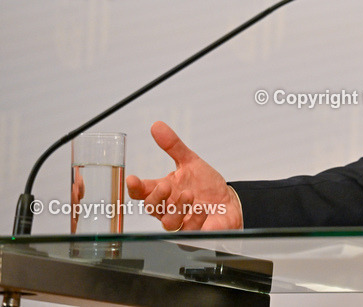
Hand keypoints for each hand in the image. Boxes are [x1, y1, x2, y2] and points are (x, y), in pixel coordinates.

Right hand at [126, 121, 242, 230]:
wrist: (230, 203)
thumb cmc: (207, 186)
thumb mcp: (191, 162)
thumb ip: (173, 146)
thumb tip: (157, 126)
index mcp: (164, 192)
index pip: (142, 192)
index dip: (134, 187)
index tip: (132, 179)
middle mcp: (168, 209)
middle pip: (151, 208)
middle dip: (156, 197)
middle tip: (166, 186)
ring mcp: (180, 223)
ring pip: (168, 223)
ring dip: (177, 208)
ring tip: (189, 195)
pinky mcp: (194, 235)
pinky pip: (189, 231)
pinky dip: (195, 218)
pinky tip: (203, 208)